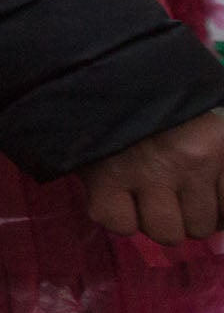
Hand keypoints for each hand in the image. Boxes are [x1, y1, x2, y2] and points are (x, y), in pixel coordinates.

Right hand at [85, 110, 223, 245]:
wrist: (101, 79)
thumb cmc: (157, 104)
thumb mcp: (205, 127)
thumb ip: (219, 163)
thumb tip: (220, 213)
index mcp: (217, 145)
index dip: (217, 211)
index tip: (201, 199)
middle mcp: (187, 162)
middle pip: (199, 227)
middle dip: (186, 219)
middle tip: (171, 199)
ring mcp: (145, 175)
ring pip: (165, 233)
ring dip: (155, 222)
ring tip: (144, 201)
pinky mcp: (105, 182)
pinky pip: (122, 225)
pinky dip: (120, 218)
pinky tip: (118, 199)